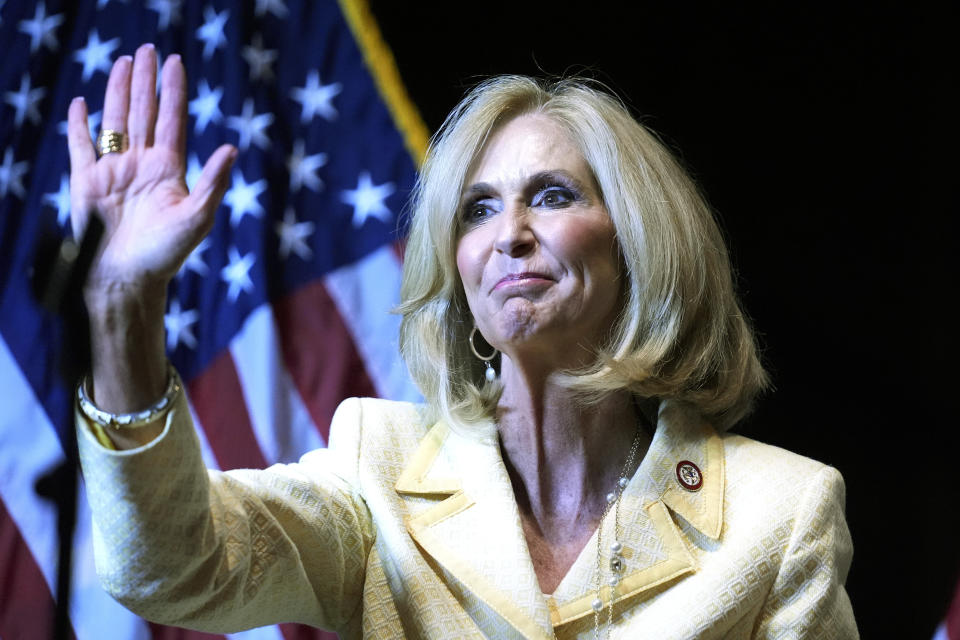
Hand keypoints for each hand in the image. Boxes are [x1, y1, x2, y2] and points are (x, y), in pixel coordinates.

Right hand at [67, 43, 235, 301]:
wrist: (125, 277)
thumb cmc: (165, 253)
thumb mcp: (197, 217)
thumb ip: (213, 182)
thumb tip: (232, 148)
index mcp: (168, 170)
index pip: (172, 121)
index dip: (173, 92)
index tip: (176, 63)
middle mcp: (141, 164)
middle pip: (144, 113)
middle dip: (146, 82)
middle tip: (149, 50)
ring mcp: (113, 170)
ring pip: (115, 120)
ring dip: (119, 91)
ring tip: (124, 63)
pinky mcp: (86, 181)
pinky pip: (81, 146)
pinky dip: (80, 125)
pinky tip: (82, 103)